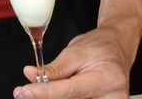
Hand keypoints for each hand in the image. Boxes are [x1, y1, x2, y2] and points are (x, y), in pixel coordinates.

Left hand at [12, 28, 132, 98]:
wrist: (117, 48)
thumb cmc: (99, 47)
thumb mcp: (74, 51)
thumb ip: (54, 69)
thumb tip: (32, 76)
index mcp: (108, 79)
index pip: (69, 91)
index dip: (44, 93)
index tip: (25, 92)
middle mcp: (113, 98)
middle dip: (46, 98)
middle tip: (24, 94)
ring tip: (36, 91)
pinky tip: (52, 94)